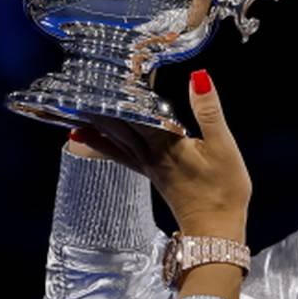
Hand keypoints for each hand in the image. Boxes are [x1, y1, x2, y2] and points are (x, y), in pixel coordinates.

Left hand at [69, 70, 251, 241]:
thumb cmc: (223, 189)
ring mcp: (147, 165)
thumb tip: (198, 77)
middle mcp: (149, 153)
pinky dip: (99, 142)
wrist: (215, 230)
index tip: (110, 69)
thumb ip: (208, 111)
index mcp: (165, 142)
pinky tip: (83, 138)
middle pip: (119, 122)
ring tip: (74, 103)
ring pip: (114, 137)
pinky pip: (118, 154)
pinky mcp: (151, 174)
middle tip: (83, 80)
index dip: (125, 88)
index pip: (138, 109)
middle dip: (103, 102)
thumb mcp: (223, 146)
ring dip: (96, 120)